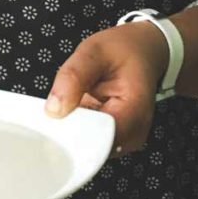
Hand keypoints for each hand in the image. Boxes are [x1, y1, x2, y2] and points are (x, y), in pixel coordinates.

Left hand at [45, 22, 169, 154]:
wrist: (144, 51)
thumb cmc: (124, 50)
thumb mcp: (94, 51)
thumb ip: (73, 77)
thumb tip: (54, 110)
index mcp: (134, 111)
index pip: (97, 140)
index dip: (71, 134)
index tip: (53, 120)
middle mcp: (135, 133)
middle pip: (92, 148)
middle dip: (69, 132)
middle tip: (57, 107)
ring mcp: (127, 140)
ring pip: (88, 148)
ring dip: (73, 130)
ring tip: (71, 104)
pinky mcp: (117, 140)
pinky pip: (91, 143)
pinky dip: (79, 129)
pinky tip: (77, 111)